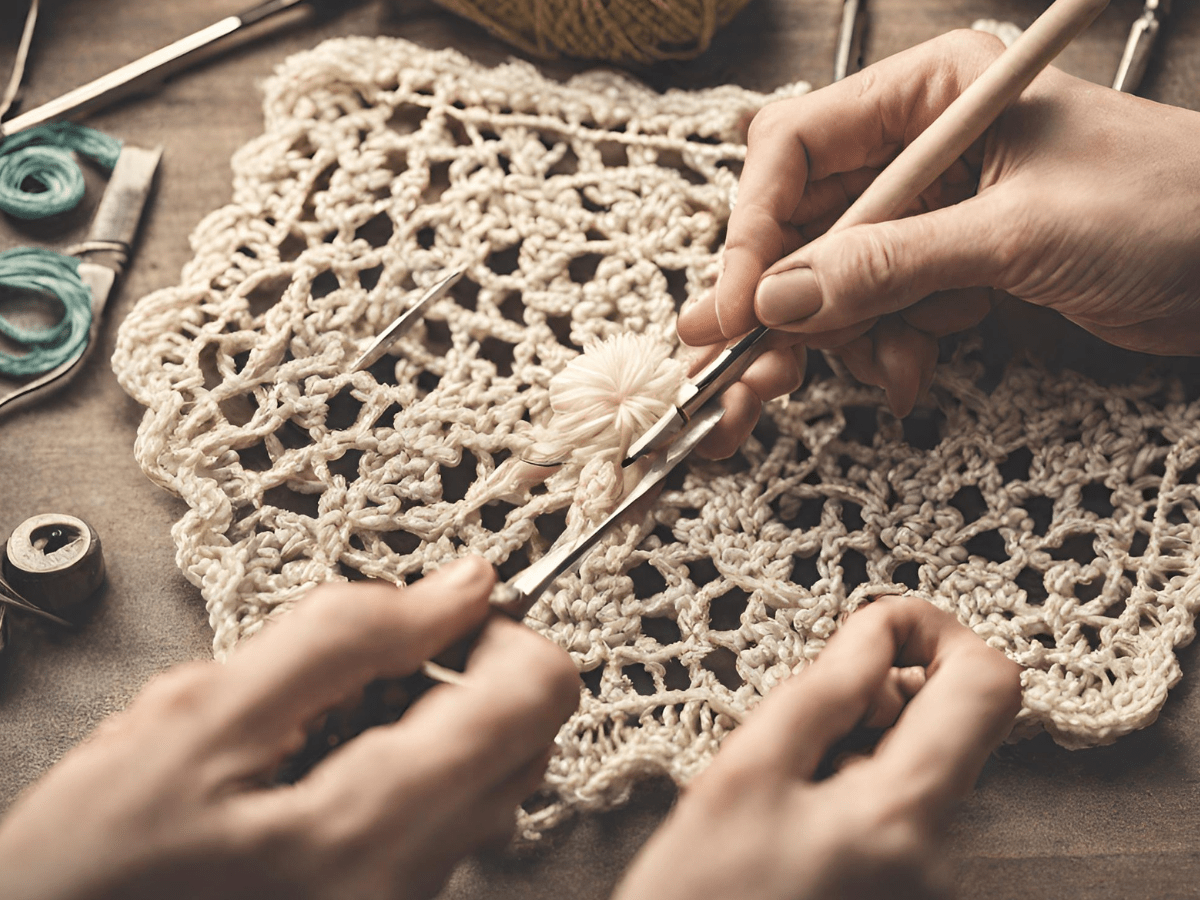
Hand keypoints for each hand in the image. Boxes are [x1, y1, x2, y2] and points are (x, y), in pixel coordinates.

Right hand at [0, 557, 580, 899]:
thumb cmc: (90, 868)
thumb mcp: (198, 717)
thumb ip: (344, 636)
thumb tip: (461, 587)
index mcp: (371, 832)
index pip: (534, 696)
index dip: (501, 630)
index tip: (441, 618)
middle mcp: (404, 885)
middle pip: (526, 742)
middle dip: (465, 679)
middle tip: (369, 671)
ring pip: (486, 783)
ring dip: (430, 728)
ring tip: (320, 732)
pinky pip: (441, 825)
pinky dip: (403, 777)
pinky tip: (314, 777)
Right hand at [613, 594, 1022, 899]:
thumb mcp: (744, 774)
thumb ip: (823, 691)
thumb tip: (878, 631)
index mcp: (904, 816)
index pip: (988, 684)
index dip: (936, 632)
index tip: (873, 630)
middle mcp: (942, 856)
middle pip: (951, 723)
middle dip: (880, 695)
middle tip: (801, 725)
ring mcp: (931, 883)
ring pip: (920, 763)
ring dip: (858, 744)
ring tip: (783, 789)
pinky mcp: (910, 895)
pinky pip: (903, 808)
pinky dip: (855, 786)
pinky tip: (795, 822)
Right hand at [680, 29, 1199, 455]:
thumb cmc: (1170, 207)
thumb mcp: (1017, 234)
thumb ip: (889, 266)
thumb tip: (779, 300)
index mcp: (930, 93)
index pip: (795, 150)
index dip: (754, 229)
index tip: (736, 305)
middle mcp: (918, 148)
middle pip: (802, 224)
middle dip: (784, 303)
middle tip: (754, 371)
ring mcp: (932, 212)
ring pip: (833, 281)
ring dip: (843, 339)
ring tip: (886, 373)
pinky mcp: (950, 267)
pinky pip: (878, 312)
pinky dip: (886, 350)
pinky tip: (915, 371)